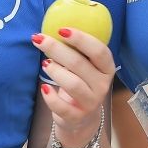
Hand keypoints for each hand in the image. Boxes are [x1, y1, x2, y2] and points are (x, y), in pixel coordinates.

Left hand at [33, 27, 115, 145]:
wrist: (82, 118)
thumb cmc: (81, 83)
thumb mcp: (85, 67)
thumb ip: (77, 51)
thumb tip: (53, 29)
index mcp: (107, 68)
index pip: (99, 51)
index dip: (81, 38)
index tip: (61, 29)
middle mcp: (102, 85)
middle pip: (80, 64)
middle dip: (57, 48)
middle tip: (40, 39)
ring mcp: (91, 103)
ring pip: (73, 84)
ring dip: (55, 71)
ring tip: (44, 63)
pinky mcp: (77, 117)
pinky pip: (62, 107)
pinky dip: (50, 97)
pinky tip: (44, 87)